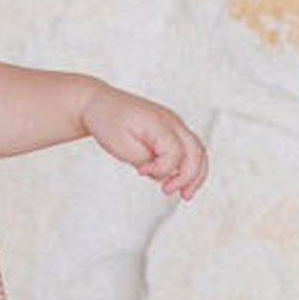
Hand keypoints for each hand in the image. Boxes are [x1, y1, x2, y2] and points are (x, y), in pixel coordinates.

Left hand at [80, 83, 208, 199]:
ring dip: (195, 175)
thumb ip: (143, 160)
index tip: (140, 172)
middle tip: (177, 195)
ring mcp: (174, 124)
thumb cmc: (107, 123)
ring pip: (198, 151)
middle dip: (189, 177)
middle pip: (195, 151)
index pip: (174, 152)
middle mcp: (172, 121)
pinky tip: (179, 183)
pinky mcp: (171, 130)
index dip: (162, 168)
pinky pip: (189, 149)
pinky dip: (189, 167)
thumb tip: (163, 174)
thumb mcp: (119, 145)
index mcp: (158, 122)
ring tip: (185, 195)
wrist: (100, 104)